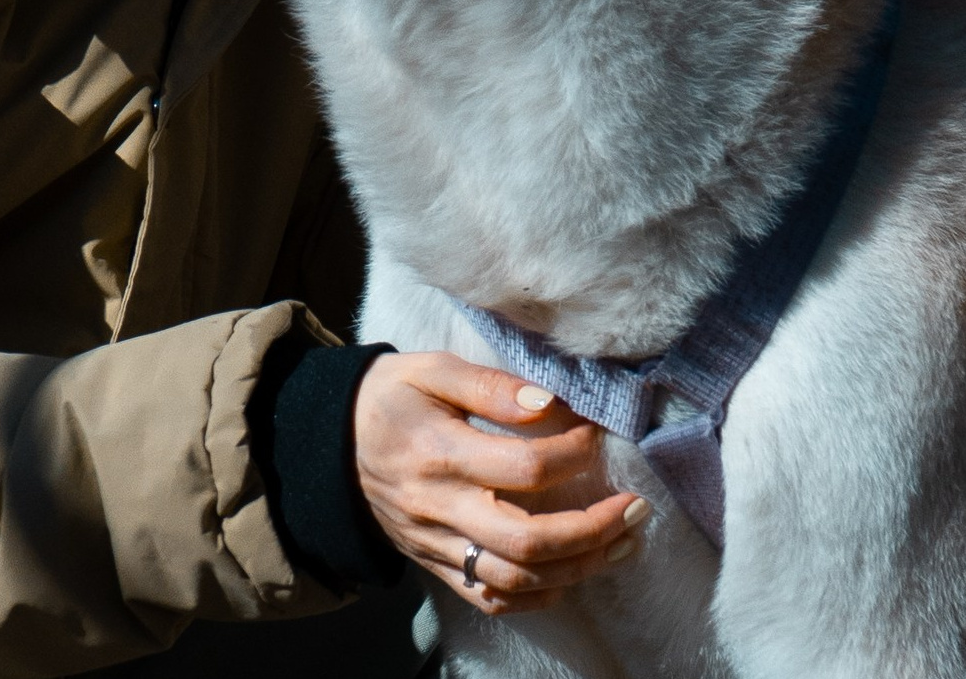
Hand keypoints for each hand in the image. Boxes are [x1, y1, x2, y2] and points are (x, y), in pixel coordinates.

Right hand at [354, 351, 649, 615]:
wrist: (328, 439)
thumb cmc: (389, 395)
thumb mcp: (430, 369)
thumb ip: (490, 385)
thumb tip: (550, 405)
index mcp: (438, 451)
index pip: (522, 468)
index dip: (572, 454)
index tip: (598, 435)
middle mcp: (438, 507)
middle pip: (528, 540)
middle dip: (594, 529)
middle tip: (636, 508)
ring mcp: (436, 544)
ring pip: (518, 578)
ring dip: (581, 566)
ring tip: (623, 542)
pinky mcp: (434, 565)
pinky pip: (492, 597)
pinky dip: (539, 594)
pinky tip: (571, 572)